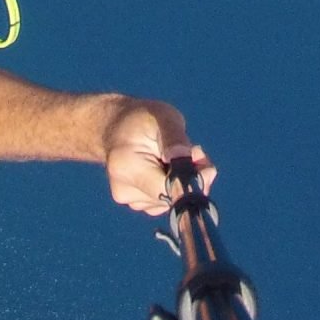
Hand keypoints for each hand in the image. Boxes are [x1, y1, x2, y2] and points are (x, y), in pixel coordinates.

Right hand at [100, 98, 213, 216]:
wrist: (114, 126)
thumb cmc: (141, 119)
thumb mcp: (163, 117)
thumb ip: (176, 140)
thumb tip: (189, 169)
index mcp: (127, 167)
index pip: (167, 191)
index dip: (191, 181)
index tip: (204, 165)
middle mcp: (124, 189)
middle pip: (172, 198)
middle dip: (190, 177)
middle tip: (193, 150)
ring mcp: (129, 199)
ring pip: (171, 201)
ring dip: (183, 180)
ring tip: (177, 154)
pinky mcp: (136, 203)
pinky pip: (165, 201)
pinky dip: (174, 186)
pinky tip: (168, 167)